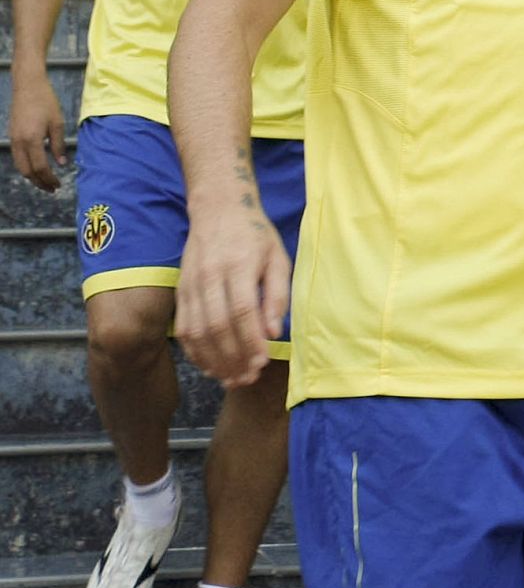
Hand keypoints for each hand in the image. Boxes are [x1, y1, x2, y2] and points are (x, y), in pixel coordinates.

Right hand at [9, 73, 67, 191]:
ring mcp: (13, 139)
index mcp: (32, 140)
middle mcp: (19, 142)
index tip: (58, 185)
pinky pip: (17, 157)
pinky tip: (37, 167)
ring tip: (45, 181)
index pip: (40, 167)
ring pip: (20, 166)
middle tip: (52, 188)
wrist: (28, 86)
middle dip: (39, 182)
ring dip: (32, 176)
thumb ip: (58, 145)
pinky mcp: (12, 136)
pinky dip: (26, 166)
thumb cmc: (46, 102)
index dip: (49, 179)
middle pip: (26, 171)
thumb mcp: (57, 123)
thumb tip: (61, 163)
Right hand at [175, 204, 290, 389]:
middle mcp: (211, 275)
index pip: (242, 311)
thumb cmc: (255, 235)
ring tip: (230, 378)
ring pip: (197, 331)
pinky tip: (209, 366)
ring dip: (213, 360)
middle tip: (247, 378)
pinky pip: (183, 327)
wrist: (218, 209)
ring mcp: (191, 283)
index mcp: (239, 265)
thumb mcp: (278, 257)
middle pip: (218, 326)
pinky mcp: (181, 289)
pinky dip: (194, 351)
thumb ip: (277, 294)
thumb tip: (272, 332)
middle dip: (232, 358)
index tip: (261, 363)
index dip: (250, 341)